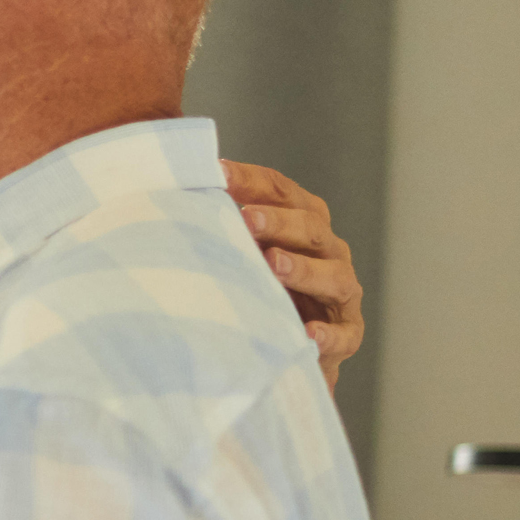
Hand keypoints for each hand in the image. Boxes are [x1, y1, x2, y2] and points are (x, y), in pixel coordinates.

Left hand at [220, 161, 363, 389]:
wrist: (292, 345)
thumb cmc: (261, 289)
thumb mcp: (243, 256)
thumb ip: (223, 229)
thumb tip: (172, 200)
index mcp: (302, 223)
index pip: (282, 192)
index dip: (252, 180)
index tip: (218, 173)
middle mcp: (328, 251)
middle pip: (311, 228)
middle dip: (280, 222)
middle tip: (249, 219)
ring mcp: (340, 292)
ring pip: (333, 276)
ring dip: (304, 270)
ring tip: (275, 265)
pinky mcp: (347, 334)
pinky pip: (343, 334)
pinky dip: (328, 335)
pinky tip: (308, 333)